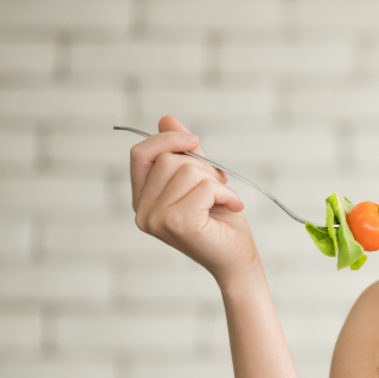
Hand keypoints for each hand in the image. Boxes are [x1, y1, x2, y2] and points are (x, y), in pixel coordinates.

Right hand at [129, 115, 257, 282]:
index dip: (166, 139)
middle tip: (218, 188)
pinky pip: (205, 187)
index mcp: (143, 199)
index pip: (140, 154)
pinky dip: (226, 193)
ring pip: (188, 171)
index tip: (194, 140)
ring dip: (217, 182)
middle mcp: (143, 211)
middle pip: (168, 160)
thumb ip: (184, 153)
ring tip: (224, 201)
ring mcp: (156, 219)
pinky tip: (233, 208)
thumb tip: (167, 118)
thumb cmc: (220, 221)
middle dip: (202, 167)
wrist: (237, 259)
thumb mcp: (202, 179)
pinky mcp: (178, 223)